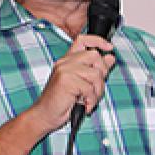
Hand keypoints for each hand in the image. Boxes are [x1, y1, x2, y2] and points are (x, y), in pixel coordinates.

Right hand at [0, 34, 114, 154]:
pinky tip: (85, 105)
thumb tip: (110, 58)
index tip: (110, 48)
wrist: (44, 115)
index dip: (98, 41)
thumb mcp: (81, 84)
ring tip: (90, 100)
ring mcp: (65, 71)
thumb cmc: (60, 102)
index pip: (83, 40)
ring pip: (95, 74)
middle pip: (94, 56)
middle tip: (97, 88)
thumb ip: (94, 69)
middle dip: (102, 74)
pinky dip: (91, 100)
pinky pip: (89, 88)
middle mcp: (65, 62)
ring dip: (98, 91)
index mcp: (67, 60)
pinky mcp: (66, 81)